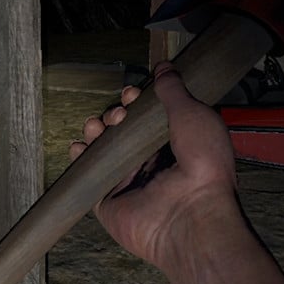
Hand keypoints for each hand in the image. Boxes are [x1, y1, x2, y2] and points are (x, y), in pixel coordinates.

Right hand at [69, 61, 243, 272]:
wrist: (190, 215)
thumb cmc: (202, 166)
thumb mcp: (195, 115)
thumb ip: (174, 91)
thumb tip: (164, 68)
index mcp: (175, 142)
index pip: (147, 115)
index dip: (137, 100)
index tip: (135, 92)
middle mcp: (151, 161)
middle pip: (121, 128)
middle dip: (116, 112)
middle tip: (121, 113)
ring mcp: (128, 180)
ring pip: (102, 147)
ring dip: (97, 129)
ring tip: (100, 126)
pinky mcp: (108, 199)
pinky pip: (88, 175)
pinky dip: (80, 157)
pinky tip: (81, 146)